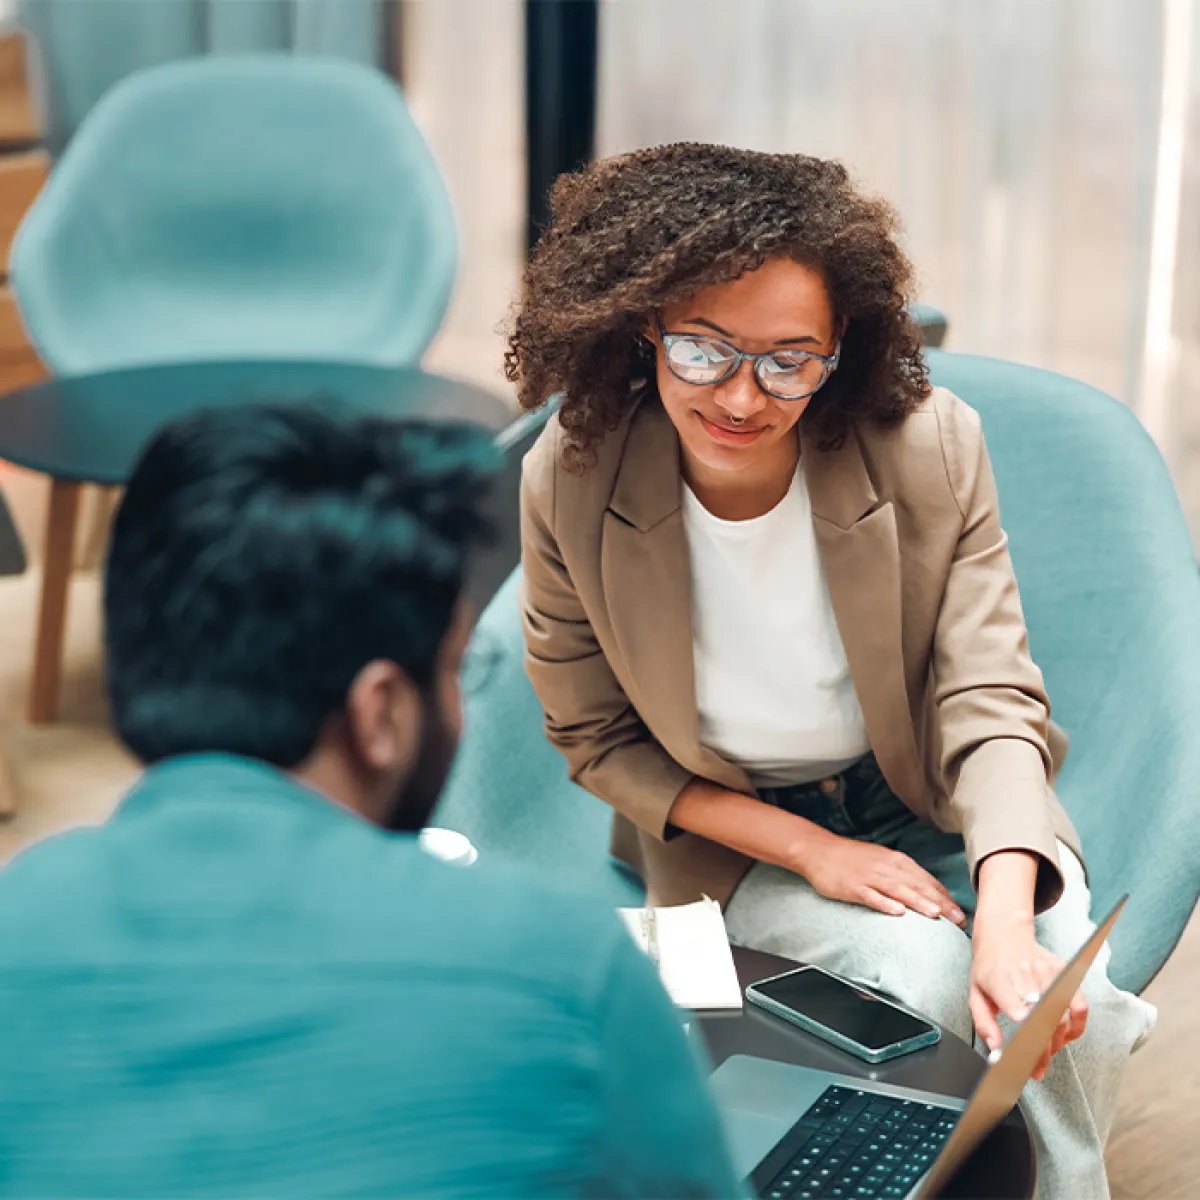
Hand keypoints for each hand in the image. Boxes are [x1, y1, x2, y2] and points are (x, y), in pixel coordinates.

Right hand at [792, 827, 966, 927]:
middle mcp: (886, 867)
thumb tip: (926, 893)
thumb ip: (902, 875)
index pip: (926, 880)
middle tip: (959, 920)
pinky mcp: (852, 886)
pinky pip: (871, 895)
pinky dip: (884, 903)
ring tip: (935, 915)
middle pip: (918, 886)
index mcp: (896, 861)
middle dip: (940, 903)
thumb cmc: (852, 858)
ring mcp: (869, 876)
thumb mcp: (881, 860)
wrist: (819, 850)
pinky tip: (897, 912)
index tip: (961, 914)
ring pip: (898, 890)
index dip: (945, 897)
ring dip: (918, 902)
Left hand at [969, 915, 1087, 1079]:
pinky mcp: (1064, 971)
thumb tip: (996, 1050)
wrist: (1003, 935)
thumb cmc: (989, 968)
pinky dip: (1077, 1026)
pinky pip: (1080, 1006)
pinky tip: (1066, 1036)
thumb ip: (984, 1024)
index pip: (1017, 1007)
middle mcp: (1025, 974)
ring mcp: (1047, 972)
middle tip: (1037, 1068)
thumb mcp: (975, 994)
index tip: (1025, 1052)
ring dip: (1057, 1043)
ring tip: (1047, 1053)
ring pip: (1062, 1017)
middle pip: (1042, 1019)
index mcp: (1000, 979)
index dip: (1025, 1030)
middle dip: (1042, 1051)